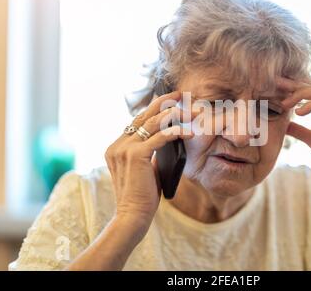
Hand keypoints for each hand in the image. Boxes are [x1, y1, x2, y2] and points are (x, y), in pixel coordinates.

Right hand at [104, 90, 197, 232]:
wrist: (133, 215)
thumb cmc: (142, 195)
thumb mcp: (144, 168)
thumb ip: (149, 152)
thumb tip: (166, 138)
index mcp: (117, 146)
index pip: (138, 119)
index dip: (156, 108)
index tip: (172, 101)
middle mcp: (117, 144)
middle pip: (144, 115)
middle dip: (166, 103)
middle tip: (183, 96)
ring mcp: (124, 148)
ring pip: (153, 122)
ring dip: (176, 115)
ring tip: (193, 113)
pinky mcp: (135, 155)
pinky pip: (159, 137)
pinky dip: (175, 132)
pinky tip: (188, 132)